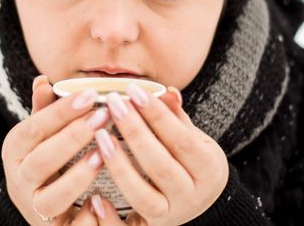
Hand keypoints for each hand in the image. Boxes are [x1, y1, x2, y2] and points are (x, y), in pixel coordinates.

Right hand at [1, 75, 109, 224]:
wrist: (38, 205)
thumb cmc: (46, 159)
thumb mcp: (40, 134)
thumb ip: (44, 110)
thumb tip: (43, 80)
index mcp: (15, 150)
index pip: (34, 128)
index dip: (60, 112)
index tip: (90, 95)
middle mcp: (19, 180)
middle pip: (41, 160)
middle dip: (73, 137)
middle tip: (104, 116)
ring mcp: (35, 208)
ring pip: (52, 197)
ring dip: (78, 176)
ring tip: (103, 154)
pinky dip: (84, 218)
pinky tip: (102, 200)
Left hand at [92, 84, 228, 224]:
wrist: (203, 203)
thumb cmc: (193, 162)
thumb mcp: (195, 139)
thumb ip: (177, 118)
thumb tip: (167, 92)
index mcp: (208, 168)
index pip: (181, 140)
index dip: (157, 115)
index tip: (134, 91)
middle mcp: (191, 195)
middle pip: (160, 165)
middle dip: (135, 131)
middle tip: (114, 104)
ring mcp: (170, 214)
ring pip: (142, 195)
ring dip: (119, 165)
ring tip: (100, 135)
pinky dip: (110, 218)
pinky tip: (95, 197)